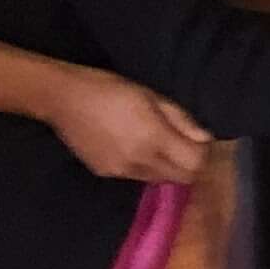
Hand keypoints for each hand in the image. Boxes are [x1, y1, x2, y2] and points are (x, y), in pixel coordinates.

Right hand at [42, 69, 212, 185]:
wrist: (64, 99)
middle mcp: (140, 162)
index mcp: (153, 138)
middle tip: (182, 144)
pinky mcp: (106, 174)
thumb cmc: (110, 88)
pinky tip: (131, 146)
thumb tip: (205, 138)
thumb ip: (180, 119)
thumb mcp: (151, 96)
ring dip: (166, 167)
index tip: (199, 141)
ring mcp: (121, 172)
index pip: (194, 164)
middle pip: (180, 178)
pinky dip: (143, 167)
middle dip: (188, 164)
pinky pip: (136, 177)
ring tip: (155, 144)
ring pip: (158, 180)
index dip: (202, 154)